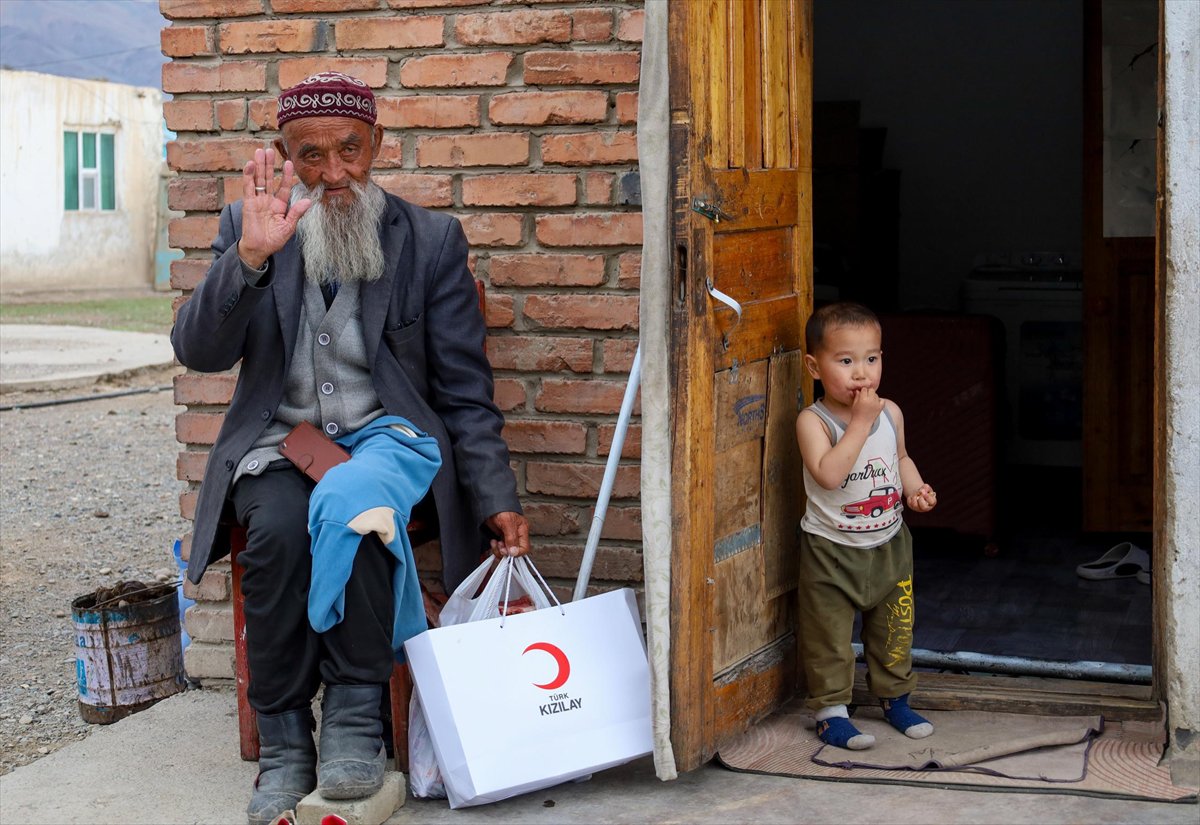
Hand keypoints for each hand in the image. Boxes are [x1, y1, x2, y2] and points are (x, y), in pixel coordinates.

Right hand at [236, 147, 311, 267]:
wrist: (260, 249)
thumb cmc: (274, 239)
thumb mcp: (289, 226)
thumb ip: (296, 212)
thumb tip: (309, 201)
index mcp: (279, 205)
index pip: (283, 186)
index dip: (286, 175)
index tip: (289, 162)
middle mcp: (268, 200)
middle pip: (269, 178)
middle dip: (269, 164)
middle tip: (270, 149)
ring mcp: (257, 200)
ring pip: (258, 179)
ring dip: (259, 165)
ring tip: (260, 151)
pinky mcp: (248, 203)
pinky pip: (248, 187)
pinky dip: (249, 176)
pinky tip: (250, 165)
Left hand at [485, 511, 529, 557]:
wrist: (489, 503)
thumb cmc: (500, 508)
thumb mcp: (507, 522)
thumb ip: (511, 537)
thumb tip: (514, 552)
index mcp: (522, 530)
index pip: (524, 548)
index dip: (515, 553)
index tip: (506, 550)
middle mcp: (517, 535)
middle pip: (514, 552)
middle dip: (505, 551)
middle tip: (499, 545)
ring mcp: (508, 537)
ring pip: (506, 552)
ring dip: (498, 550)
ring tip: (495, 542)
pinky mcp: (501, 538)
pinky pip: (500, 549)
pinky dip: (495, 548)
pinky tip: (493, 542)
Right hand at [849, 387, 883, 429]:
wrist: (862, 424)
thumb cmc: (856, 415)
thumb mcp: (854, 404)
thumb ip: (856, 396)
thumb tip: (858, 390)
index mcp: (863, 399)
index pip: (864, 389)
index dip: (862, 390)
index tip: (861, 393)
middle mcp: (870, 400)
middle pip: (871, 390)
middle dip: (868, 392)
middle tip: (865, 396)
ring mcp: (876, 404)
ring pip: (876, 395)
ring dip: (873, 396)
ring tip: (869, 401)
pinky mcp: (880, 408)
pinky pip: (882, 400)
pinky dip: (880, 400)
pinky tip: (875, 403)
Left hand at [907, 484, 936, 512]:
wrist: (919, 493)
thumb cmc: (925, 491)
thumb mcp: (927, 488)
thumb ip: (926, 488)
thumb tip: (921, 490)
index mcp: (932, 503)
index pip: (932, 502)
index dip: (928, 497)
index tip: (924, 492)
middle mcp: (926, 507)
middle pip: (924, 507)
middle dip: (921, 499)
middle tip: (919, 494)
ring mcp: (919, 508)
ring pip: (915, 505)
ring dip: (914, 497)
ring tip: (915, 493)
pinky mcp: (912, 507)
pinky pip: (910, 503)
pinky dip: (910, 497)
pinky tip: (913, 495)